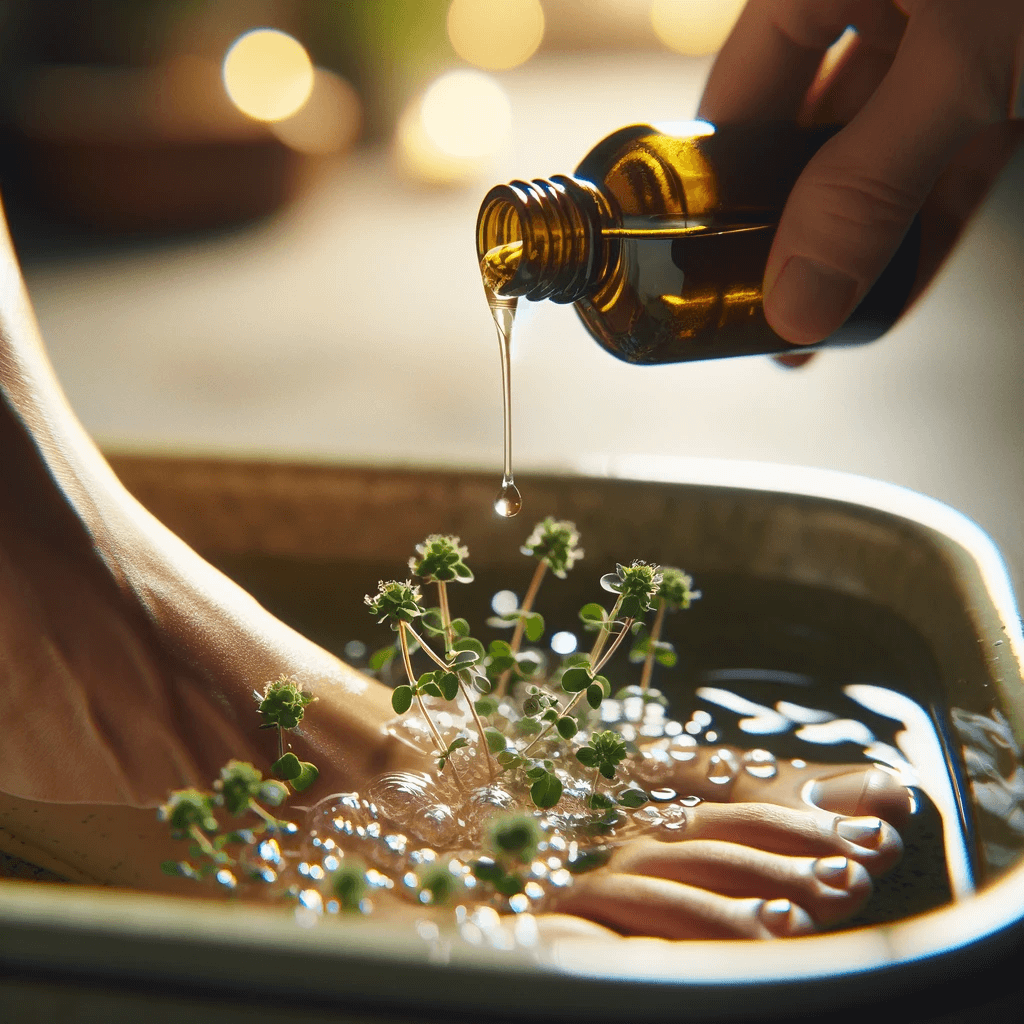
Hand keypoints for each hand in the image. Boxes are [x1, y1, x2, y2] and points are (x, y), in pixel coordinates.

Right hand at [699, 0, 1023, 345]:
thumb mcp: (960, 62)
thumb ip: (871, 187)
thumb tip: (799, 303)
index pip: (738, 101)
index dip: (718, 191)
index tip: (713, 270)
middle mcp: (872, 5)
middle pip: (804, 137)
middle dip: (791, 230)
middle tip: (773, 310)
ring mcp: (943, 37)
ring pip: (877, 156)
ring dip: (859, 239)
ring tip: (830, 319)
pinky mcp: (1005, 69)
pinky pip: (948, 157)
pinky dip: (928, 218)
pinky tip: (898, 280)